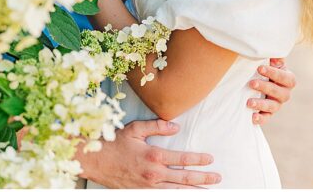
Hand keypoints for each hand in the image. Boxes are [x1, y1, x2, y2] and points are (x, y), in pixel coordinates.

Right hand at [78, 119, 220, 187]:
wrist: (94, 161)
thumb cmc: (113, 143)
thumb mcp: (134, 130)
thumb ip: (156, 127)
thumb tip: (175, 126)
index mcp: (153, 156)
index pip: (183, 158)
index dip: (199, 159)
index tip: (210, 159)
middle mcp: (154, 173)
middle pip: (185, 178)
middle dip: (204, 178)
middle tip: (218, 178)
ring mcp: (149, 185)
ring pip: (178, 190)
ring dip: (195, 190)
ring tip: (209, 191)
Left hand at [247, 58, 295, 124]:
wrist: (254, 77)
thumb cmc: (261, 65)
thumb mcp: (267, 58)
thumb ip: (272, 55)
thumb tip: (273, 53)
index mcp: (287, 78)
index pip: (286, 78)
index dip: (274, 73)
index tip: (259, 68)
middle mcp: (284, 93)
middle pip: (281, 93)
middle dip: (266, 88)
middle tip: (252, 83)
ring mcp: (276, 104)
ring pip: (273, 107)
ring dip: (262, 104)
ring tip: (248, 102)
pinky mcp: (268, 113)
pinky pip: (266, 118)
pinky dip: (260, 118)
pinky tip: (252, 117)